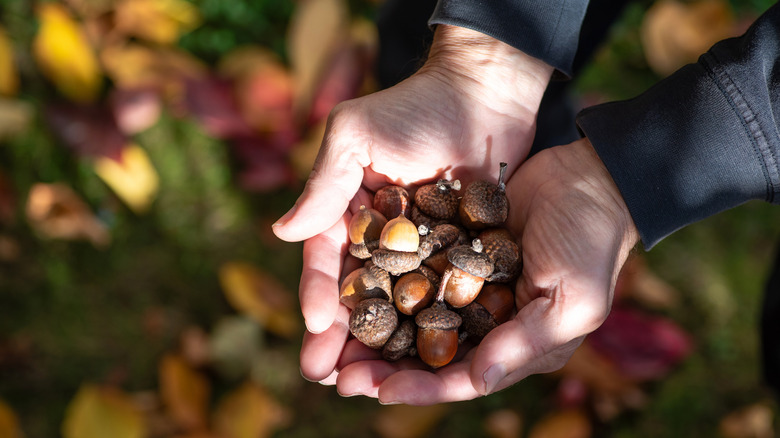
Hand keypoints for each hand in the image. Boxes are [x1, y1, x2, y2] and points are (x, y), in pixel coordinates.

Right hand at [272, 25, 553, 381]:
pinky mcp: (457, 255)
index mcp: (349, 213)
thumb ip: (323, 184)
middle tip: (327, 376)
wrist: (484, 95)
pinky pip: (440, 297)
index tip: (315, 329)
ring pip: (395, 307)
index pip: (327, 262)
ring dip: (379, 346)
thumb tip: (281, 233)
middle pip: (357, 296)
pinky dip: (428, 330)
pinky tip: (421, 361)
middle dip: (340, 337)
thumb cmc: (416, 107)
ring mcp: (420, 251)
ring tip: (366, 384)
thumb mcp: (354, 136)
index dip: (319, 296)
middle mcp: (381, 239)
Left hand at [334, 137, 639, 403]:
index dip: (420, 387)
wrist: (589, 176)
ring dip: (377, 327)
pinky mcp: (457, 251)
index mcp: (517, 345)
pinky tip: (354, 283)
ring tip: (333, 335)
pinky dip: (388, 281)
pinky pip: (417, 271)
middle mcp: (489, 321)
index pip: (461, 377)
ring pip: (414, 315)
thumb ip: (524, 343)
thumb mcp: (571, 300)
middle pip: (428, 353)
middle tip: (337, 374)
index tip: (376, 390)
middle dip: (383, 365)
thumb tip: (476, 384)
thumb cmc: (591, 243)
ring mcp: (470, 285)